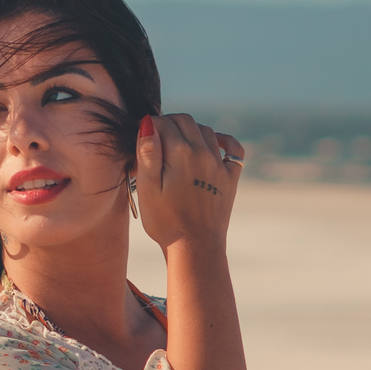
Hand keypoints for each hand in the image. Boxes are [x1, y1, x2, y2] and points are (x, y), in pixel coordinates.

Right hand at [134, 113, 244, 253]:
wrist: (195, 248)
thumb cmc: (165, 221)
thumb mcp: (147, 188)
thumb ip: (148, 153)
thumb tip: (148, 123)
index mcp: (180, 152)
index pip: (162, 123)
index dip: (147, 125)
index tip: (137, 134)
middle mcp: (203, 152)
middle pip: (185, 121)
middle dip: (167, 123)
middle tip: (154, 137)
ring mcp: (219, 164)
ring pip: (205, 130)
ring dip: (189, 130)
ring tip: (175, 143)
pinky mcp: (230, 177)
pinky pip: (233, 148)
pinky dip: (223, 140)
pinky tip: (213, 144)